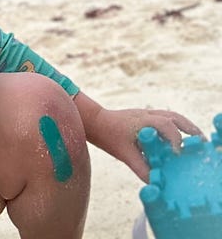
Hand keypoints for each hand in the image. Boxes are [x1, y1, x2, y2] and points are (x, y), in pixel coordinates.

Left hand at [76, 93, 201, 180]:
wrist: (96, 122)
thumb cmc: (109, 136)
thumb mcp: (124, 154)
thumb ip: (140, 168)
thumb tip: (155, 183)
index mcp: (144, 121)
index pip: (167, 126)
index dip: (176, 140)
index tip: (179, 154)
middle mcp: (148, 115)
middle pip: (174, 117)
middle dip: (189, 129)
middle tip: (201, 142)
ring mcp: (147, 113)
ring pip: (171, 116)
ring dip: (185, 126)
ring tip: (197, 139)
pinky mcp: (146, 116)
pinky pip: (166, 118)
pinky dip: (176, 126)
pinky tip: (180, 138)